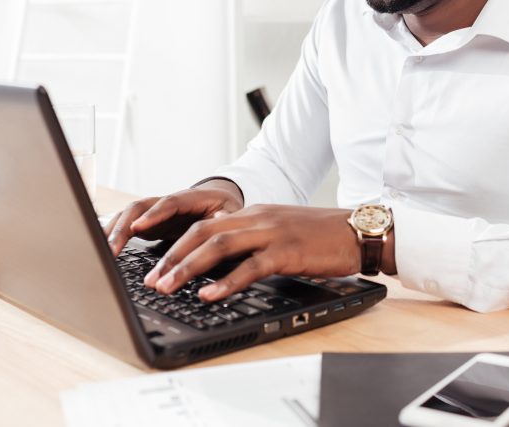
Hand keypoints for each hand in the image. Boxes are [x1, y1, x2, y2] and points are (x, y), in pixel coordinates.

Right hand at [103, 179, 243, 256]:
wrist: (218, 199)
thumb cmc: (224, 207)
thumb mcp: (231, 211)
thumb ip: (225, 217)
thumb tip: (219, 220)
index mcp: (189, 198)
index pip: (169, 203)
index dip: (154, 215)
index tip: (139, 227)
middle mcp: (167, 202)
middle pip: (139, 208)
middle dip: (123, 228)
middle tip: (111, 250)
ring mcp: (155, 212)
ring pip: (128, 216)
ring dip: (113, 232)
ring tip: (101, 252)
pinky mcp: (149, 223)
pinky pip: (126, 227)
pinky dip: (113, 236)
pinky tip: (101, 250)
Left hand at [142, 204, 361, 301]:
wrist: (358, 230)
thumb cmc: (322, 236)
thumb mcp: (280, 232)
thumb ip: (252, 241)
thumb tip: (222, 263)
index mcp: (253, 213)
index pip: (204, 224)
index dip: (175, 244)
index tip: (154, 265)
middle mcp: (257, 218)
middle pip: (202, 232)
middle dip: (171, 257)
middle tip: (150, 280)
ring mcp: (271, 233)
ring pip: (218, 246)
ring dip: (188, 268)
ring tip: (167, 287)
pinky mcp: (288, 251)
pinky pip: (250, 266)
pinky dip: (225, 281)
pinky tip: (208, 294)